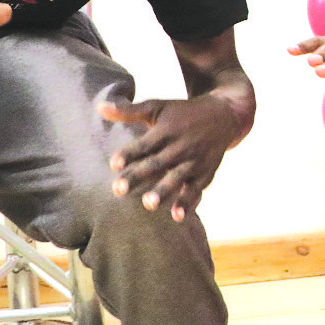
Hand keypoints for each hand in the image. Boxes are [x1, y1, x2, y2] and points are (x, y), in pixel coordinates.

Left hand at [101, 94, 245, 220]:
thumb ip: (129, 111)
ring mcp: (194, 161)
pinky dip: (188, 203)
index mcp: (166, 130)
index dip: (130, 153)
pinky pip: (196, 190)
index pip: (145, 144)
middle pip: (157, 163)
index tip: (114, 164)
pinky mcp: (206, 174)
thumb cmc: (183, 113)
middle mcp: (181, 146)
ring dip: (164, 191)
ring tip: (149, 204)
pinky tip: (177, 216)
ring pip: (177, 178)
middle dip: (139, 177)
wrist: (225, 115)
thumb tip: (99, 107)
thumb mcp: (158, 107)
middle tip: (118, 190)